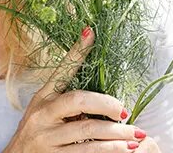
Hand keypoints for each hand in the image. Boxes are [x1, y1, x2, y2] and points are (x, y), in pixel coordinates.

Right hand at [2, 27, 151, 151]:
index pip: (62, 71)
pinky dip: (108, 151)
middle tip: (125, 111)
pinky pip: (86, 152)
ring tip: (136, 135)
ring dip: (117, 133)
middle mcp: (42, 114)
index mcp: (43, 98)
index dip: (76, 52)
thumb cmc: (36, 134)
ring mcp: (46, 137)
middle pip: (78, 100)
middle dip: (106, 103)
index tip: (91, 32)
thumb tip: (100, 91)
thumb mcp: (45, 112)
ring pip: (88, 129)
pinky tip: (123, 150)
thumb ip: (67, 101)